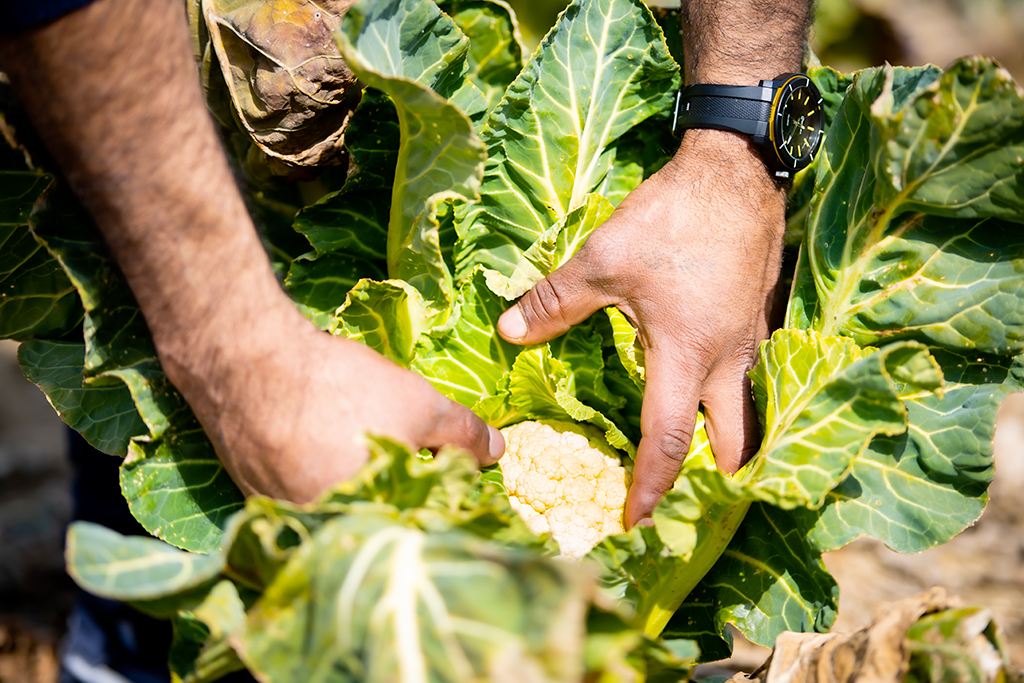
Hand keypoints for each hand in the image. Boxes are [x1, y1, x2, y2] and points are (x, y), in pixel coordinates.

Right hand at [162, 298, 503, 502]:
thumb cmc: (344, 390)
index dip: (434, 503)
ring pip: (335, 509)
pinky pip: (300, 495)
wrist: (251, 362)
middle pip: (372, 522)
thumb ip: (464, 436)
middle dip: (396, 495)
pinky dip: (318, 475)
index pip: (414, 530)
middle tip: (406, 457)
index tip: (444, 477)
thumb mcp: (421, 406)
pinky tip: (326, 442)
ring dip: (356, 485)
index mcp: (366, 525)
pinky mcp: (255, 495)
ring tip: (364, 444)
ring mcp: (284, 517)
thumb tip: (498, 451)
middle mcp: (322, 534)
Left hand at [497, 130, 785, 526]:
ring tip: (695, 439)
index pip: (667, 440)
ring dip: (724, 431)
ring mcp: (750, 336)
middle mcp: (726, 358)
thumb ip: (555, 302)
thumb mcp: (602, 260)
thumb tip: (509, 332)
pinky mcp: (758, 312)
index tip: (633, 520)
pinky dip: (729, 388)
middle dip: (710, 469)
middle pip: (731, 438)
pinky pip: (749, 367)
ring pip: (745, 403)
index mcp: (685, 356)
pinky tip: (705, 372)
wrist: (736, 172)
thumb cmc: (671, 220)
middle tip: (684, 486)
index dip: (649, 486)